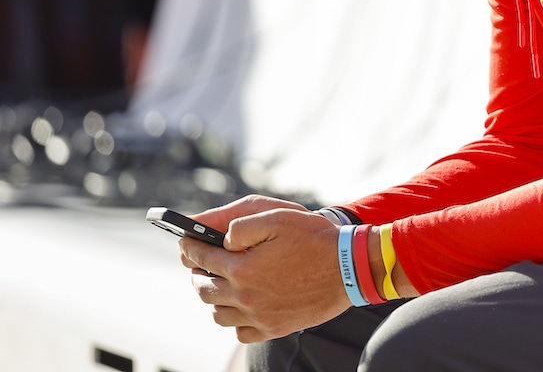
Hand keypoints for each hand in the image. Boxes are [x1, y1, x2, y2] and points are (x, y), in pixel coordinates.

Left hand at [179, 198, 349, 342]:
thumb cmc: (315, 239)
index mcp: (242, 268)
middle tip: (201, 263)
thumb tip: (222, 239)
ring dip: (213, 297)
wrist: (349, 268)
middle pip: (204, 288)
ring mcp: (259, 317)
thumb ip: (241, 226)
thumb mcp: (278, 218)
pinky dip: (235, 319)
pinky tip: (243, 304)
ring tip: (221, 283)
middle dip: (197, 272)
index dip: (190, 247)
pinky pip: (240, 331)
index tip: (185, 242)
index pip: (201, 258)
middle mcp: (245, 297)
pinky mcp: (274, 328)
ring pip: (217, 313)